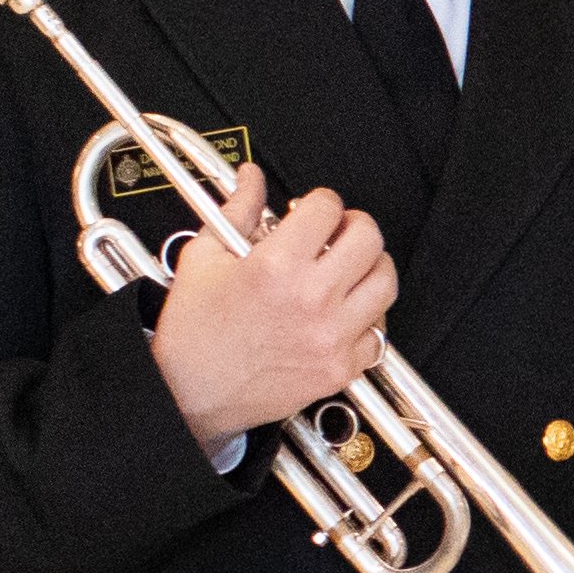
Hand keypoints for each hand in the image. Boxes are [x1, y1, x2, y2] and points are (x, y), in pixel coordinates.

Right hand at [153, 186, 394, 447]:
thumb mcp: (203, 258)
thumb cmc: (193, 332)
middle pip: (368, 239)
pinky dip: (369, 320)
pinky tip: (346, 313)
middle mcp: (311, 299)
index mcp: (276, 266)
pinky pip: (379, 335)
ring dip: (371, 268)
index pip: (327, 208)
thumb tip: (252, 178)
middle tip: (339, 232)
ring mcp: (331, 336)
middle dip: (354, 226)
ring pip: (385, 283)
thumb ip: (236, 211)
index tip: (313, 210)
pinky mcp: (340, 368)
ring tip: (349, 268)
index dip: (320, 201)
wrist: (189, 394)